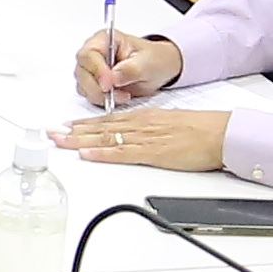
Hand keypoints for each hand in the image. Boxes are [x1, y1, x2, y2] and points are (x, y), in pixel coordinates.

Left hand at [58, 101, 234, 173]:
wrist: (221, 133)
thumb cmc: (201, 130)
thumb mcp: (170, 124)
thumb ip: (151, 129)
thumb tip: (136, 136)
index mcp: (145, 117)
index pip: (108, 120)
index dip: (84, 124)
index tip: (66, 127)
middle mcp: (140, 124)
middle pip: (100, 128)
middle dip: (73, 131)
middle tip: (51, 133)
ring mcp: (145, 137)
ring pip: (105, 138)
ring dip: (80, 140)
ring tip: (60, 141)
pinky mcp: (153, 152)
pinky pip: (122, 152)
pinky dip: (103, 153)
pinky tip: (87, 154)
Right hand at [73, 28, 182, 107]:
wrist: (159, 69)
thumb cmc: (154, 59)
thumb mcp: (148, 63)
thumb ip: (131, 69)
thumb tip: (113, 78)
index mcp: (104, 39)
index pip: (89, 54)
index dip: (96, 70)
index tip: (109, 84)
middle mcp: (94, 53)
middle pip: (82, 72)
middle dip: (97, 87)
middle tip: (117, 94)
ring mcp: (92, 70)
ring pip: (83, 86)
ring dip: (100, 95)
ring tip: (124, 95)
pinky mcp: (94, 84)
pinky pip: (90, 95)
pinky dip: (102, 100)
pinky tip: (119, 97)